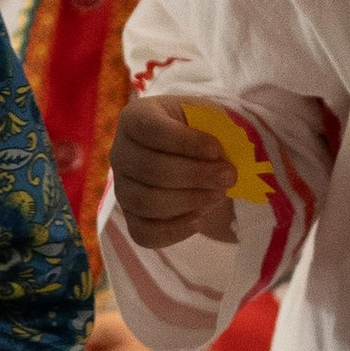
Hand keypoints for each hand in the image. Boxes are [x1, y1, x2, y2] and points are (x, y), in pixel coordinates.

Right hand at [110, 96, 236, 249]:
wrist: (195, 158)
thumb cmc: (201, 132)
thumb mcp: (209, 119)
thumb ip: (217, 130)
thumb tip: (224, 158)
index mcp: (135, 118)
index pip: (151, 129)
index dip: (185, 142)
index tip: (216, 150)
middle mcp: (121, 152)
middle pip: (149, 169)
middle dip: (194, 175)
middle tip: (228, 177)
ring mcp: (122, 187)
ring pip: (145, 202)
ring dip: (188, 201)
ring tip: (218, 195)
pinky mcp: (130, 217)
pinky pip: (143, 232)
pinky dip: (174, 230)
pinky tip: (199, 220)